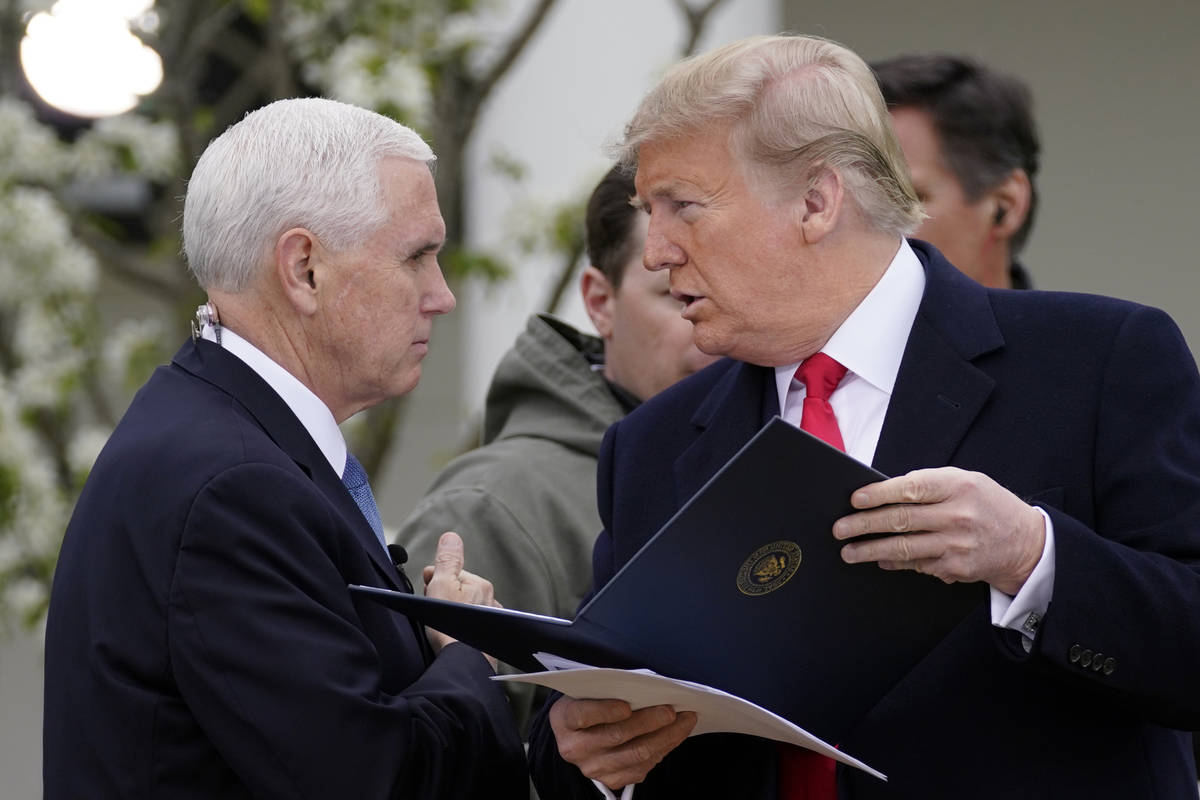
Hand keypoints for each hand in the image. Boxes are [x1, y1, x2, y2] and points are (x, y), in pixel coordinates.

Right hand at [421, 531, 501, 664]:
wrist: (463, 661)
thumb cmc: (450, 625)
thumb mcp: (442, 584)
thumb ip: (446, 560)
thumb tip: (451, 537)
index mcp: (481, 585)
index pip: (453, 575)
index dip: (435, 580)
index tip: (426, 588)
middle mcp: (491, 601)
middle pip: (460, 592)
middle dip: (445, 597)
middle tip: (434, 609)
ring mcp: (492, 621)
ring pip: (466, 609)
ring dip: (454, 613)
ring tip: (441, 626)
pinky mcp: (490, 639)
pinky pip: (472, 627)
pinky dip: (462, 628)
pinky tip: (453, 636)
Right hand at [549, 696, 696, 789]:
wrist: (579, 734)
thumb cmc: (589, 703)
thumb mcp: (588, 690)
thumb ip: (608, 688)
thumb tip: (647, 684)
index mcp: (564, 719)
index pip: (582, 716)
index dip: (604, 711)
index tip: (626, 705)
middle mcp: (575, 748)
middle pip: (616, 735)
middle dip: (649, 721)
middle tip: (671, 709)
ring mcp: (593, 767)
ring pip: (635, 754)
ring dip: (665, 736)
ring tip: (684, 720)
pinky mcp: (612, 780)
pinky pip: (643, 767)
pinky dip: (664, 749)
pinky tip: (676, 734)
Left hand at [833, 467, 1045, 594]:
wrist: (1025, 542)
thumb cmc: (987, 505)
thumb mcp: (965, 482)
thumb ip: (928, 485)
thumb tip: (883, 493)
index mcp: (958, 487)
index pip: (911, 488)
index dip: (879, 494)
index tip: (855, 499)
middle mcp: (957, 515)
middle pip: (901, 520)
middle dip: (864, 525)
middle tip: (839, 529)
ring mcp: (957, 545)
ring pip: (903, 548)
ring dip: (870, 550)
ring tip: (849, 551)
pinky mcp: (956, 568)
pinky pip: (916, 565)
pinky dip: (895, 562)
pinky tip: (879, 560)